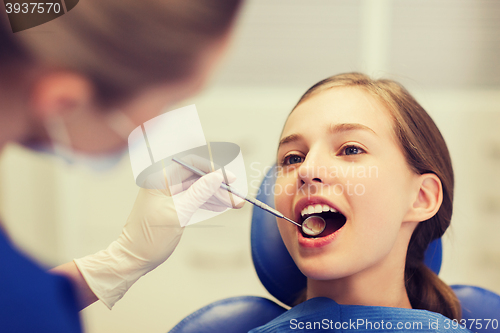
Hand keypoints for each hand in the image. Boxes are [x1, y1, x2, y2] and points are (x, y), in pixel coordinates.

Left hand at [74, 155, 241, 308]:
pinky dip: (209, 202)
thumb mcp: (178, 214)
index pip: (190, 163)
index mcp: (159, 179)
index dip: (212, 169)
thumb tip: (217, 177)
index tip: (229, 178)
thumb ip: (199, 193)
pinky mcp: (174, 203)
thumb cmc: (150, 237)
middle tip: (236, 197)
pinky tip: (223, 206)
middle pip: (198, 176)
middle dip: (218, 186)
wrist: (135, 258)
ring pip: (199, 187)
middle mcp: (164, 182)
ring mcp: (169, 193)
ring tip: (236, 204)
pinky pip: (195, 197)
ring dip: (217, 195)